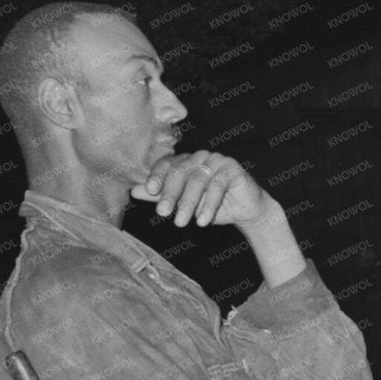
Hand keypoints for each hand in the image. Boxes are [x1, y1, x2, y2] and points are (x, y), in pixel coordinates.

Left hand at [133, 150, 276, 228]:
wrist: (246, 212)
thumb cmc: (213, 206)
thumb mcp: (185, 203)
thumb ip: (162, 196)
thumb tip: (134, 191)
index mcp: (186, 161)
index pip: (168, 165)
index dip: (158, 176)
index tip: (150, 191)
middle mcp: (200, 156)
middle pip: (181, 171)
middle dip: (171, 194)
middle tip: (163, 213)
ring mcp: (217, 159)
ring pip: (198, 179)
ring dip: (189, 203)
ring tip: (182, 223)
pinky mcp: (233, 167)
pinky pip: (217, 185)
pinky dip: (209, 204)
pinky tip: (203, 221)